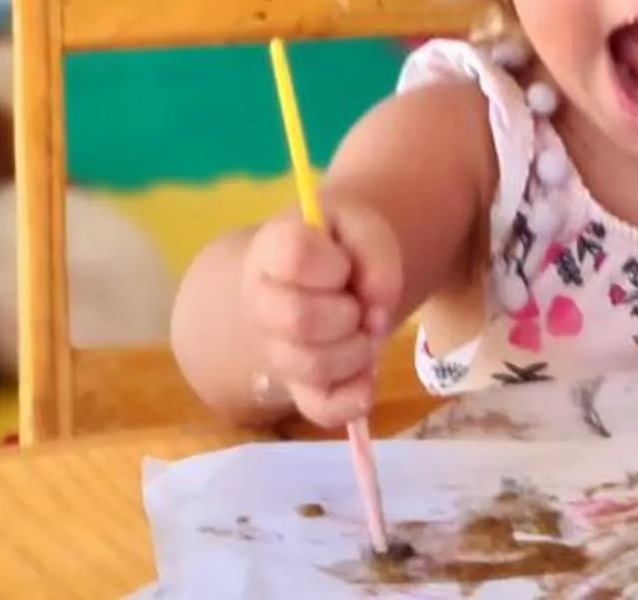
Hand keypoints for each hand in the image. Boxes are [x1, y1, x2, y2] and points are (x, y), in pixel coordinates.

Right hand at [241, 205, 403, 426]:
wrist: (315, 280)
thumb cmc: (335, 249)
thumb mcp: (361, 227)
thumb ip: (375, 254)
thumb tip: (376, 313)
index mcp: (271, 251)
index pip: (295, 257)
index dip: (331, 265)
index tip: (343, 265)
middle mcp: (261, 304)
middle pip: (298, 319)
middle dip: (346, 314)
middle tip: (357, 305)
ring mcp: (276, 353)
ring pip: (311, 367)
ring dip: (356, 351)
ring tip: (362, 332)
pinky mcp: (299, 391)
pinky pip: (322, 410)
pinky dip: (355, 398)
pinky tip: (367, 377)